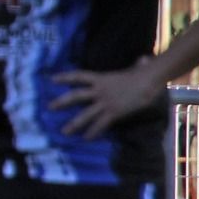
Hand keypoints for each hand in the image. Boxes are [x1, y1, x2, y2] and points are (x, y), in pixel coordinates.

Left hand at [50, 59, 164, 139]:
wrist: (149, 80)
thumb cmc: (143, 74)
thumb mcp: (133, 69)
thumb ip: (134, 66)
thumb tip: (143, 60)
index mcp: (101, 78)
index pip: (78, 76)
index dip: (64, 77)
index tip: (52, 79)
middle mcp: (99, 90)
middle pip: (75, 95)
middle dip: (62, 102)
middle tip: (50, 107)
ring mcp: (105, 102)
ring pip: (85, 114)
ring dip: (74, 124)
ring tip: (64, 132)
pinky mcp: (114, 112)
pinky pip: (100, 124)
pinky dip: (93, 132)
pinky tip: (87, 138)